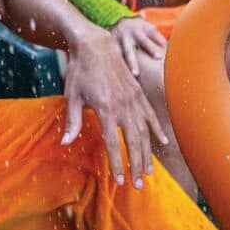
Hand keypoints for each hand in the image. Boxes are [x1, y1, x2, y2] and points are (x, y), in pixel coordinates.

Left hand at [61, 26, 166, 185]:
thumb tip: (66, 143)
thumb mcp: (72, 96)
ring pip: (144, 131)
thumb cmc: (79, 71)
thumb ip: (72, 121)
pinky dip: (157, 130)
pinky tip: (163, 143)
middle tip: (137, 186)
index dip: (117, 164)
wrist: (94, 44)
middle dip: (135, 166)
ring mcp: (133, 98)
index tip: (119, 181)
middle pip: (133, 142)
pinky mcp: (138, 93)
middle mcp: (123, 105)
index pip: (113, 143)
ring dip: (147, 154)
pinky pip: (150, 115)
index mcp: (105, 108)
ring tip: (148, 173)